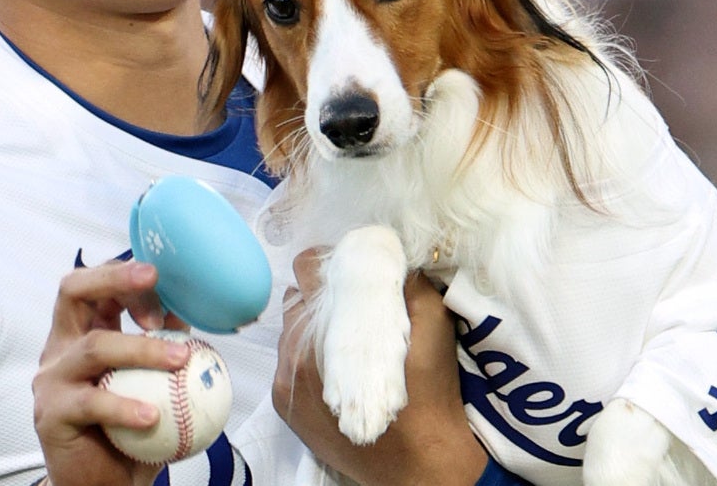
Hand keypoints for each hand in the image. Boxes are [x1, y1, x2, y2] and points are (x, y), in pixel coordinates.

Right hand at [33, 260, 190, 485]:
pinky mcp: (51, 413)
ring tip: (180, 359)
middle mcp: (61, 347)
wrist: (100, 484)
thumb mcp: (151, 382)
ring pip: (94, 346)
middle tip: (153, 276)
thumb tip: (187, 313)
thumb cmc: (126, 429)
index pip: (95, 284)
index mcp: (81, 332)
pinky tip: (152, 416)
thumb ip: (162, 347)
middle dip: (114, 277)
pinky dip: (124, 406)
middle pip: (73, 291)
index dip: (125, 275)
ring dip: (142, 348)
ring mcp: (53, 379)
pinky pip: (90, 403)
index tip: (162, 283)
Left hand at [274, 249, 487, 485]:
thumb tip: (388, 253)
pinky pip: (286, 360)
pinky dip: (305, 355)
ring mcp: (286, 377)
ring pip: (289, 328)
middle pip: (296, 296)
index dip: (331, 261)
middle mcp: (297, 348)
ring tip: (344, 338)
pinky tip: (335, 367)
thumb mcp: (433, 324)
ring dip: (311, 324)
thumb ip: (408, 281)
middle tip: (352, 303)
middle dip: (321, 292)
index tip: (353, 269)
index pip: (309, 266)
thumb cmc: (430, 392)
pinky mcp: (283, 402)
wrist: (421, 465)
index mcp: (331, 322)